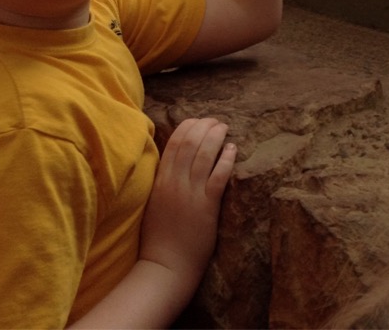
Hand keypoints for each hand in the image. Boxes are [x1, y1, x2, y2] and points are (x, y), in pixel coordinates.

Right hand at [139, 118, 236, 288]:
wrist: (165, 268)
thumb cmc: (159, 238)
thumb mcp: (155, 202)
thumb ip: (163, 181)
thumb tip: (174, 161)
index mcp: (160, 181)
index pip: (174, 143)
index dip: (188, 126)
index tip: (198, 121)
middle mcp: (174, 183)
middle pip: (191, 143)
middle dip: (205, 126)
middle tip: (216, 121)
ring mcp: (190, 194)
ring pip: (205, 154)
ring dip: (217, 136)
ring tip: (225, 128)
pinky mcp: (206, 206)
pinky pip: (219, 175)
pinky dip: (227, 158)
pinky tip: (233, 149)